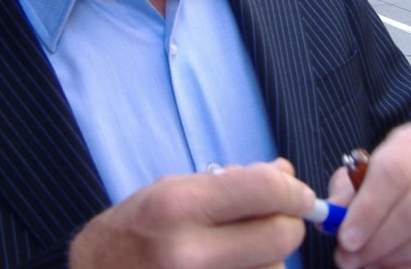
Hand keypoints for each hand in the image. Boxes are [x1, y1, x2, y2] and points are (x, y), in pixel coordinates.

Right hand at [68, 158, 314, 268]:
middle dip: (288, 223)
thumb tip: (286, 174)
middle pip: (280, 237)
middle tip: (278, 217)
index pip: (265, 190)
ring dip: (271, 256)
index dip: (292, 190)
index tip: (299, 193)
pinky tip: (233, 265)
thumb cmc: (134, 227)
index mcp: (181, 205)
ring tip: (240, 246)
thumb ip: (231, 181)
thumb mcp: (173, 188)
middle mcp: (192, 251)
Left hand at [331, 123, 410, 267]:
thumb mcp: (363, 165)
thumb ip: (345, 188)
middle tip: (346, 258)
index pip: (392, 175)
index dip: (368, 210)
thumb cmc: (386, 167)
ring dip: (387, 258)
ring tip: (360, 261)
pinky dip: (401, 264)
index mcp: (407, 145)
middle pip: (408, 214)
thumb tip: (330, 215)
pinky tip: (381, 262)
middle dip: (374, 243)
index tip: (345, 238)